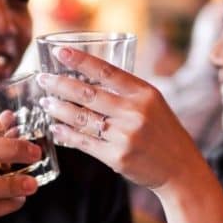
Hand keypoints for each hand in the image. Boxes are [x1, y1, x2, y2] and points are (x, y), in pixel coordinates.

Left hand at [36, 46, 206, 190]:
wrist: (180, 169)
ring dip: (59, 109)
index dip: (80, 60)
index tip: (58, 53)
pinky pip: (84, 142)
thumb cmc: (163, 133)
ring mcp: (125, 135)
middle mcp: (135, 112)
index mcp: (144, 93)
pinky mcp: (116, 157)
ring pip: (82, 118)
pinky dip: (67, 134)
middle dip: (60, 85)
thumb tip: (89, 78)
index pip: (107, 71)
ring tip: (45, 102)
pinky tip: (55, 128)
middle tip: (42, 79)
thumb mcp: (153, 104)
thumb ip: (127, 92)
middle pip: (88, 93)